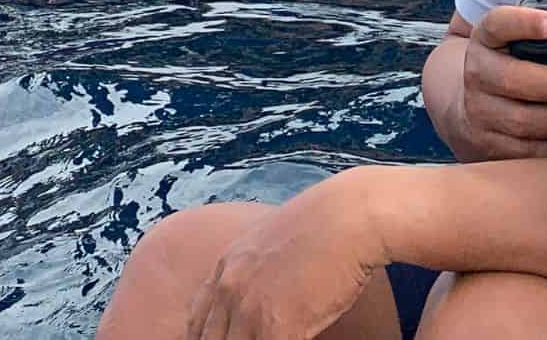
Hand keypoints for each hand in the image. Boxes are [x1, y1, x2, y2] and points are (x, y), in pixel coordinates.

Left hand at [181, 172, 387, 339]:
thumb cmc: (325, 224)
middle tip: (252, 339)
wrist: (350, 218)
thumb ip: (255, 266)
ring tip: (276, 338)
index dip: (204, 339)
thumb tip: (264, 289)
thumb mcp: (272, 238)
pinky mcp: (277, 329)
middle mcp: (230, 290)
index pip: (195, 321)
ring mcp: (249, 311)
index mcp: (225, 268)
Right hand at [454, 0, 546, 160]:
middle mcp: (476, 73)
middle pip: (514, 79)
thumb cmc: (508, 63)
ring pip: (522, 119)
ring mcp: (478, 111)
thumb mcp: (521, 33)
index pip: (497, 23)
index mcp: (485, 39)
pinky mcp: (485, 144)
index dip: (525, 21)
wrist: (465, 105)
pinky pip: (523, 151)